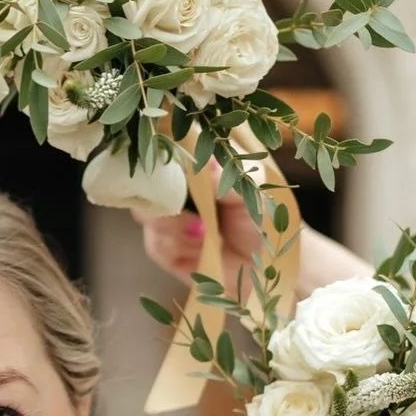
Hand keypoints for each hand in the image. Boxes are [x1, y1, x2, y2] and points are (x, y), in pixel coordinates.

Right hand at [143, 170, 373, 302]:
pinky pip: (155, 244)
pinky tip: (201, 248)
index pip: (170, 147)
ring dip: (173, 227)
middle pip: (147, 181)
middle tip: (187, 209)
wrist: (269, 268)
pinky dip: (176, 247)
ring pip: (146, 215)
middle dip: (162, 197)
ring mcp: (170, 217)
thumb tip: (204, 164)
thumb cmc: (267, 222)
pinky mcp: (166, 248)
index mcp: (201, 162)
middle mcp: (180, 187)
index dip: (162, 155)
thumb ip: (229, 179)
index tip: (170, 168)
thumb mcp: (255, 194)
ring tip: (205, 234)